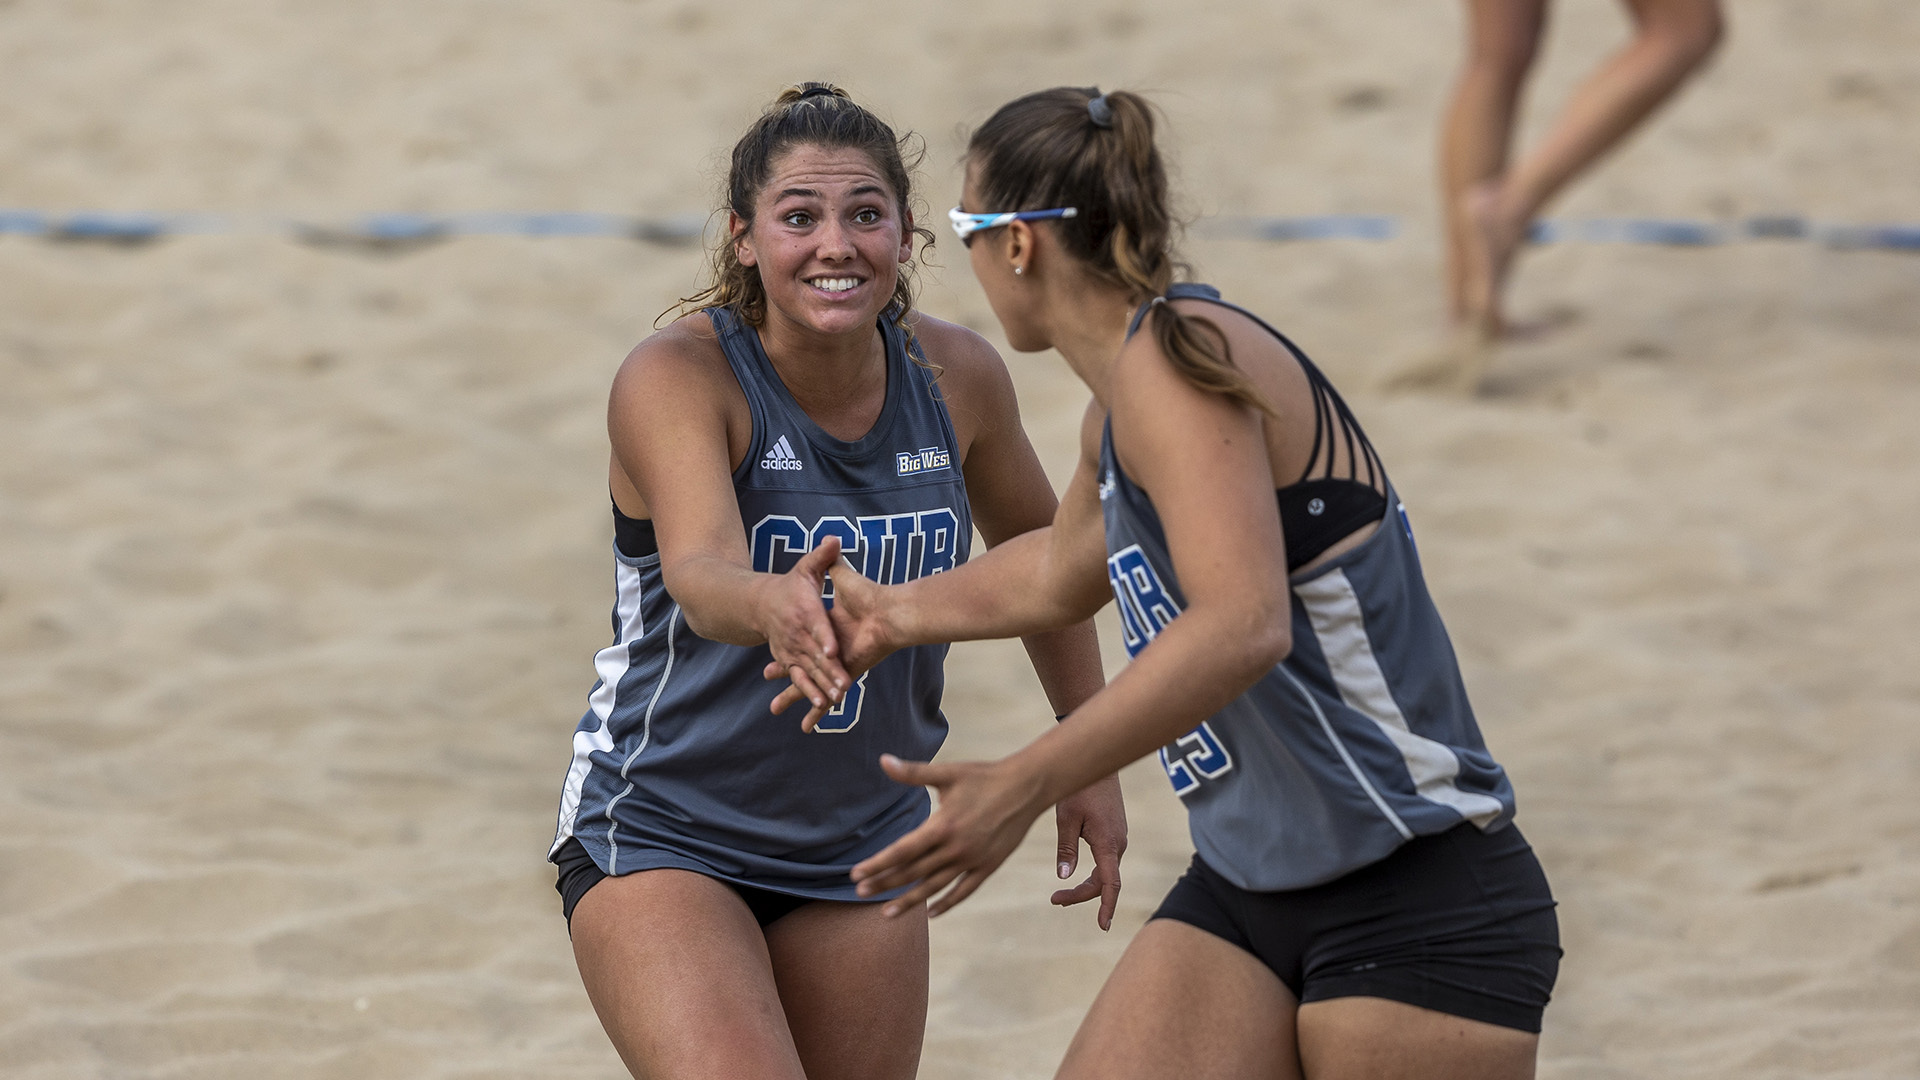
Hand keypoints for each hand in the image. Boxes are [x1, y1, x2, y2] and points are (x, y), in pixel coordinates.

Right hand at [764, 556, 901, 729]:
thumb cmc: (863, 592)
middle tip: (764, 678)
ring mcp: (832, 662)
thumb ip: (830, 561)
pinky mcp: (844, 672)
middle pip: (801, 662)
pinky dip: (818, 708)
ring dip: (794, 695)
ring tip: (774, 710)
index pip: (800, 637)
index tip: (770, 651)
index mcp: (819, 624)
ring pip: (807, 681)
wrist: (887, 614)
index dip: (786, 646)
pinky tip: (808, 726)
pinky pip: (825, 692)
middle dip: (782, 674)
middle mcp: (823, 646)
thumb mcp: (840, 574)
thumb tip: (831, 541)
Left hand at [851, 753, 1049, 917]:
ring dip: (909, 900)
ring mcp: (973, 860)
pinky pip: (964, 890)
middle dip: (884, 883)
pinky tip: (931, 912)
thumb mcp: (948, 772)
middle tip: (860, 893)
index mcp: (943, 825)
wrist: (1027, 786)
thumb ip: (913, 772)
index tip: (855, 875)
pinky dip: (947, 903)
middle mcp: (956, 848)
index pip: (902, 851)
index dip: (877, 864)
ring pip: (935, 887)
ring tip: (887, 913)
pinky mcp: (989, 866)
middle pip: (913, 872)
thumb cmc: (984, 776)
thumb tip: (882, 760)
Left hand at [1049, 772, 1126, 930]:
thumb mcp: (1066, 818)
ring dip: (1086, 884)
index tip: (1102, 926)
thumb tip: (1064, 877)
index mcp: (1108, 843)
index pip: (1110, 884)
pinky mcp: (1114, 830)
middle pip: (1104, 881)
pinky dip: (1092, 871)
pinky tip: (1074, 870)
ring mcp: (1118, 837)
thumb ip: (1066, 849)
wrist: (1099, 762)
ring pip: (1105, 871)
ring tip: (1059, 892)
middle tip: (1055, 899)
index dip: (1106, 907)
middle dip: (1081, 895)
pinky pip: (1105, 859)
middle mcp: (1118, 843)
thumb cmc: (1080, 788)